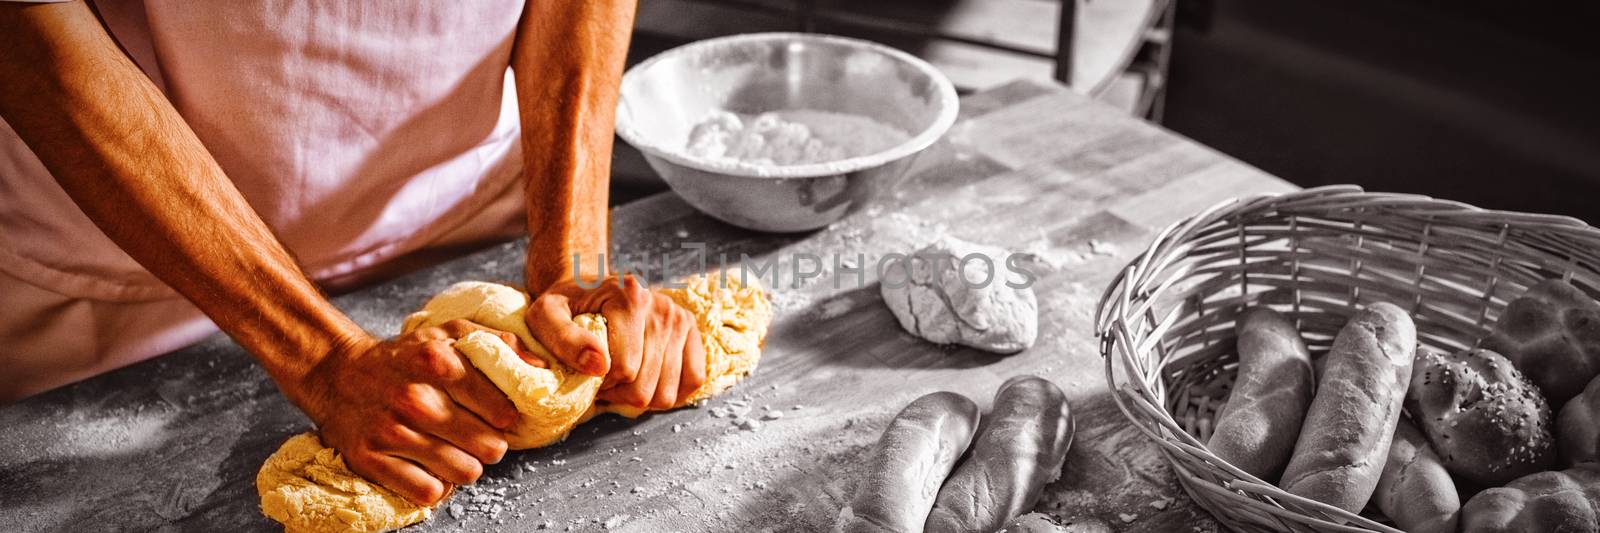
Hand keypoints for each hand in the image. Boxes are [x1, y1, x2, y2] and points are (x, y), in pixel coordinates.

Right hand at [287, 320, 533, 504]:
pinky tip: (432, 468)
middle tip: (477, 437)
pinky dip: (437, 486)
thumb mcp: (450, 333)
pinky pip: (429, 493)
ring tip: (455, 451)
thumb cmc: (404, 356)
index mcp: (439, 362)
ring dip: (466, 467)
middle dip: (490, 446)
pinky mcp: (371, 460)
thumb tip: (542, 369)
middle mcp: (416, 398)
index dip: (507, 419)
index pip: (504, 411)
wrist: (338, 373)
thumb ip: (499, 343)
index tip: (499, 417)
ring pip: (465, 473)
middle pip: (490, 448)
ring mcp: (392, 432)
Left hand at [526, 274, 707, 408]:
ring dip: (640, 396)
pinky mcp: (691, 331)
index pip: (624, 370)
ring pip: (667, 394)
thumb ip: (562, 338)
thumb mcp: (545, 315)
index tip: (587, 371)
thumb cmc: (564, 305)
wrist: (587, 284)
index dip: (600, 383)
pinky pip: (693, 381)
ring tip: (621, 378)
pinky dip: (669, 390)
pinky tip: (647, 378)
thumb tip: (597, 366)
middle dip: (618, 393)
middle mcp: (661, 307)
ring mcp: (679, 319)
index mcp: (629, 299)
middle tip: (601, 379)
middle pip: (646, 388)